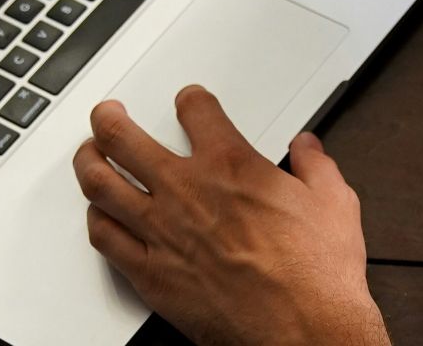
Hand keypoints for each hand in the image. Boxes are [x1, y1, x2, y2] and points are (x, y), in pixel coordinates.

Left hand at [71, 85, 389, 345]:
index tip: (188, 101)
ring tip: (88, 154)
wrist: (304, 330)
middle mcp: (187, 191)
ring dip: (88, 162)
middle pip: (123, 138)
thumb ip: (316, 166)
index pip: (195, 110)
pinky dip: (96, 221)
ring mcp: (162, 232)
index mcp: (231, 165)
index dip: (190, 99)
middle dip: (109, 119)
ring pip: (100, 185)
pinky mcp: (151, 275)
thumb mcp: (334, 203)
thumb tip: (307, 148)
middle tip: (107, 114)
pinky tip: (98, 217)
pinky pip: (106, 239)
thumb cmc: (316, 275)